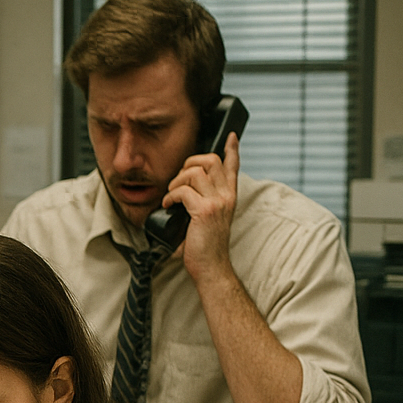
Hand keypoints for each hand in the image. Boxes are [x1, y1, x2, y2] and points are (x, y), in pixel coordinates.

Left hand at [164, 131, 238, 284]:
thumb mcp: (209, 218)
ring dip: (176, 181)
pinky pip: (183, 191)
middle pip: (211, 160)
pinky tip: (168, 205)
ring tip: (171, 196)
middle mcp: (226, 195)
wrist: (211, 266)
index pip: (233, 166)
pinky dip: (170, 196)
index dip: (232, 149)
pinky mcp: (204, 211)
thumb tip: (185, 189)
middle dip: (189, 163)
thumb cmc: (205, 245)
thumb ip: (204, 201)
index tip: (230, 136)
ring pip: (194, 172)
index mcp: (229, 196)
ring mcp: (217, 202)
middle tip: (179, 180)